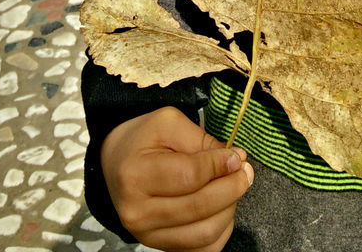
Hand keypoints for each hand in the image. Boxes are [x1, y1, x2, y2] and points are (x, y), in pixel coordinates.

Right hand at [100, 105, 253, 250]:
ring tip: (233, 187)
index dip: (220, 166)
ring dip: (229, 209)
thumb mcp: (168, 122)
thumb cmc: (143, 139)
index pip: (189, 176)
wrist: (116, 163)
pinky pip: (202, 249)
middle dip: (232, 188)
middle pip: (199, 207)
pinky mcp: (160, 247)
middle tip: (245, 171)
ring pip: (204, 233)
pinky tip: (222, 208)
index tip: (237, 156)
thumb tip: (235, 160)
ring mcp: (147, 235)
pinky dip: (221, 230)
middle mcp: (137, 212)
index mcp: (135, 175)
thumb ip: (200, 139)